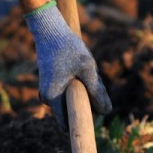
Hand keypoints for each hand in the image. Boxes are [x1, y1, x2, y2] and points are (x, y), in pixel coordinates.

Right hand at [25, 3, 111, 129]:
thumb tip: (106, 112)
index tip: (96, 111)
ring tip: (85, 69)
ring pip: (72, 98)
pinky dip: (77, 82)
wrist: (49, 28)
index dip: (83, 120)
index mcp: (52, 98)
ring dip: (83, 89)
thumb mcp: (87, 68)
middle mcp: (46, 97)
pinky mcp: (50, 82)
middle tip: (92, 78)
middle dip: (86, 100)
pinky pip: (68, 90)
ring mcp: (47, 89)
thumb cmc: (67, 47)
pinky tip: (80, 67)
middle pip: (72, 109)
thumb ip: (97, 91)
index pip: (67, 124)